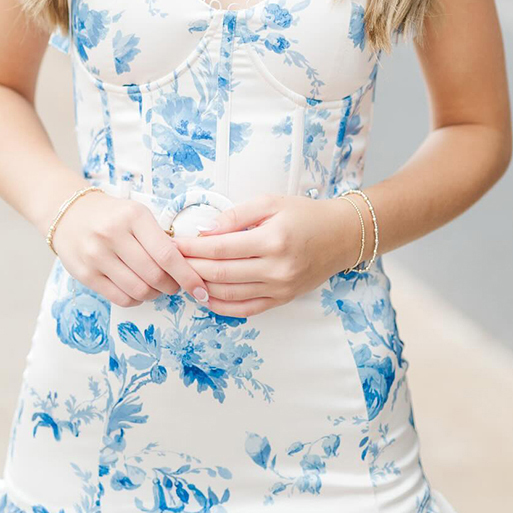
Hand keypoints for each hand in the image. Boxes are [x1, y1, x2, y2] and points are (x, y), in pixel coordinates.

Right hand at [50, 190, 210, 307]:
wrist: (70, 214)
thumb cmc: (113, 215)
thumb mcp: (138, 214)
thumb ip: (160, 238)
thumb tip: (188, 267)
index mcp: (134, 216)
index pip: (167, 254)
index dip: (187, 276)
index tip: (200, 289)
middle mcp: (113, 235)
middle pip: (154, 276)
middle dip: (172, 286)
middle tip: (175, 285)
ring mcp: (97, 256)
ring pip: (138, 290)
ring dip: (154, 294)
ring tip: (155, 287)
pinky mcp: (85, 274)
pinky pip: (120, 298)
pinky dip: (136, 299)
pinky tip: (137, 290)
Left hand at [170, 192, 359, 317]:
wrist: (340, 236)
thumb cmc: (305, 214)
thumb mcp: (271, 202)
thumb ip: (236, 216)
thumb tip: (205, 231)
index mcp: (272, 240)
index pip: (220, 248)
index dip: (192, 248)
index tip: (174, 243)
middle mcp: (276, 268)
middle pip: (220, 274)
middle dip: (190, 268)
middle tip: (171, 261)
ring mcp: (280, 288)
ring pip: (229, 295)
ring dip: (201, 288)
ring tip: (183, 278)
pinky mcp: (282, 300)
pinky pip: (245, 310)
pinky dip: (221, 307)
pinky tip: (205, 297)